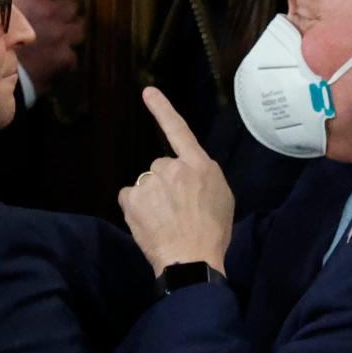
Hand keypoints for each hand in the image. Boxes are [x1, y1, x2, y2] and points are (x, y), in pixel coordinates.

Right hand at [13, 0, 86, 95]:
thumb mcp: (4, 12)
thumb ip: (24, 2)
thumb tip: (35, 0)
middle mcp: (52, 12)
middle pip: (73, 6)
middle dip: (68, 12)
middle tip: (60, 19)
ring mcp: (61, 35)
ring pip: (79, 30)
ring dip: (71, 34)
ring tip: (60, 41)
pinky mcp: (65, 57)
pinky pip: (72, 55)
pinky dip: (66, 58)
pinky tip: (56, 62)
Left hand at [117, 88, 233, 274]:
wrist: (192, 260)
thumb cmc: (212, 232)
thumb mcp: (222, 196)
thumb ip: (204, 176)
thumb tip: (190, 172)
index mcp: (199, 165)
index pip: (178, 130)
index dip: (162, 110)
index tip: (147, 92)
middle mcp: (172, 167)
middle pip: (161, 166)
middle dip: (165, 184)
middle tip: (177, 210)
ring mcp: (150, 182)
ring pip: (145, 184)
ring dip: (151, 198)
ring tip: (165, 221)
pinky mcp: (131, 198)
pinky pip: (129, 197)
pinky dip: (135, 209)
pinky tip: (149, 223)